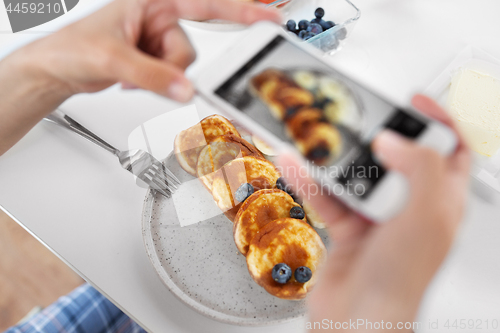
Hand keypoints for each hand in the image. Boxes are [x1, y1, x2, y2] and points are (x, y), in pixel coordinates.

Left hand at [17, 0, 280, 100]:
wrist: (57, 70)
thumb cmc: (72, 48)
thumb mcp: (112, 58)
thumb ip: (153, 74)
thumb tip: (186, 89)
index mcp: (152, 1)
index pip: (205, 4)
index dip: (241, 10)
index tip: (269, 17)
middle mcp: (158, 18)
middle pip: (190, 48)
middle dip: (170, 67)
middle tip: (146, 73)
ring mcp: (157, 40)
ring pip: (182, 68)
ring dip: (161, 78)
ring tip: (131, 75)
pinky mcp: (155, 60)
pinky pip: (173, 77)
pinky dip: (157, 83)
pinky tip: (134, 79)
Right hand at [276, 95, 470, 330]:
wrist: (358, 319)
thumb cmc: (401, 280)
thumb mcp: (425, 215)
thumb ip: (419, 166)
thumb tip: (393, 140)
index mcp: (442, 202)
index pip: (450, 151)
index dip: (437, 121)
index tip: (413, 101)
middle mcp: (411, 207)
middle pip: (396, 157)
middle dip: (374, 138)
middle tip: (356, 123)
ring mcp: (377, 217)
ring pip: (356, 175)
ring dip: (333, 160)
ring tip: (317, 143)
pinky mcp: (347, 227)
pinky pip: (328, 196)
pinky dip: (310, 181)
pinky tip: (297, 167)